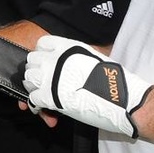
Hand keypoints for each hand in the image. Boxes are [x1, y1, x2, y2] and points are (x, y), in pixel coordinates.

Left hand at [23, 36, 153, 138]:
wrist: (125, 100)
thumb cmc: (116, 81)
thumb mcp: (94, 58)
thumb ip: (74, 59)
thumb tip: (65, 66)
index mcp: (69, 47)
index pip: (42, 44)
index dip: (42, 55)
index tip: (46, 64)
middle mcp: (57, 59)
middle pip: (32, 61)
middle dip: (36, 71)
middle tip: (44, 82)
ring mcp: (51, 77)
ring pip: (29, 79)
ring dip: (34, 88)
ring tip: (43, 95)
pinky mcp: (49, 97)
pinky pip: (32, 99)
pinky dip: (36, 105)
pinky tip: (43, 108)